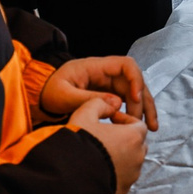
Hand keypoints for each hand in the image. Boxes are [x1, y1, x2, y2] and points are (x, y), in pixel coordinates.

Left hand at [41, 56, 159, 130]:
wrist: (41, 96)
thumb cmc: (49, 91)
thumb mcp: (63, 96)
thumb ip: (87, 99)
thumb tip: (117, 104)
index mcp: (95, 67)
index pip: (126, 65)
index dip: (135, 79)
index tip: (135, 98)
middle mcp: (106, 74)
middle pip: (135, 82)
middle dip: (143, 101)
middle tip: (141, 123)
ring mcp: (109, 85)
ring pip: (135, 94)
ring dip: (144, 109)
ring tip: (151, 128)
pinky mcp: (109, 96)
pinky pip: (128, 103)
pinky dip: (135, 114)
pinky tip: (140, 127)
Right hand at [68, 96, 146, 193]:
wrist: (69, 177)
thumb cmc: (78, 143)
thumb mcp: (84, 113)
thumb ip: (99, 103)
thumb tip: (109, 105)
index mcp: (133, 136)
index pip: (138, 124)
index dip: (124, 119)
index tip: (110, 119)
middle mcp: (138, 156)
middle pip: (138, 143)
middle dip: (125, 137)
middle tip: (106, 135)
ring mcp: (132, 175)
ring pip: (131, 161)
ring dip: (120, 155)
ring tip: (100, 152)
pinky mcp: (124, 189)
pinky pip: (123, 177)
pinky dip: (115, 171)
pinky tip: (98, 167)